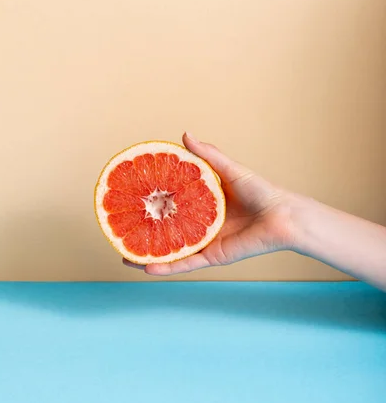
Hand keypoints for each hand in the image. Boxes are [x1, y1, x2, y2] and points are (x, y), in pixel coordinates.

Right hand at [124, 132, 294, 275]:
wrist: (283, 216)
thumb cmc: (260, 191)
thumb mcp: (228, 170)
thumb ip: (207, 155)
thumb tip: (184, 134)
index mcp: (202, 204)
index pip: (171, 205)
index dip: (151, 204)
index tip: (130, 200)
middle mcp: (200, 224)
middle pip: (166, 230)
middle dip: (144, 233)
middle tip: (120, 231)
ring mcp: (205, 242)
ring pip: (171, 251)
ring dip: (148, 256)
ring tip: (125, 256)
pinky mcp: (213, 256)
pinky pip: (186, 263)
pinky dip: (167, 267)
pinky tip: (147, 267)